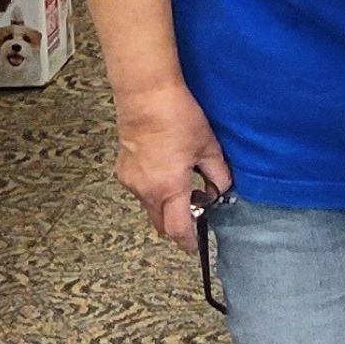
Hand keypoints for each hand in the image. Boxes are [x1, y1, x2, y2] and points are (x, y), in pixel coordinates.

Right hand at [115, 88, 233, 249]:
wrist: (146, 97)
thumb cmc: (178, 118)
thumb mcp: (208, 147)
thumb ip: (218, 174)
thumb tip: (221, 189)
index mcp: (170, 188)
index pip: (178, 229)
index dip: (187, 242)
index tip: (194, 247)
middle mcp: (146, 190)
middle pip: (161, 224)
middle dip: (177, 225)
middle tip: (194, 210)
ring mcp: (131, 182)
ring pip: (150, 207)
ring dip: (165, 205)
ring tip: (182, 183)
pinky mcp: (123, 171)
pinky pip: (140, 191)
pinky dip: (154, 190)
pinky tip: (165, 170)